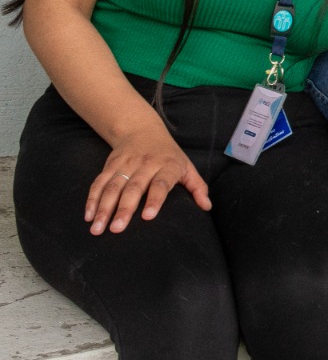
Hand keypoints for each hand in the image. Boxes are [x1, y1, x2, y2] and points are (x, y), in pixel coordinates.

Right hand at [85, 131, 210, 234]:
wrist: (142, 129)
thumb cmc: (169, 155)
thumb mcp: (187, 167)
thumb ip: (198, 187)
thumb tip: (206, 207)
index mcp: (167, 165)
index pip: (161, 183)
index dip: (155, 199)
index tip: (147, 217)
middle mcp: (145, 164)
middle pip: (134, 187)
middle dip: (124, 209)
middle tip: (117, 229)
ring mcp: (125, 164)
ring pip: (112, 186)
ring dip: (103, 208)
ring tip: (97, 228)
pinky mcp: (110, 165)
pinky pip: (99, 182)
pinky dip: (92, 199)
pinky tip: (88, 216)